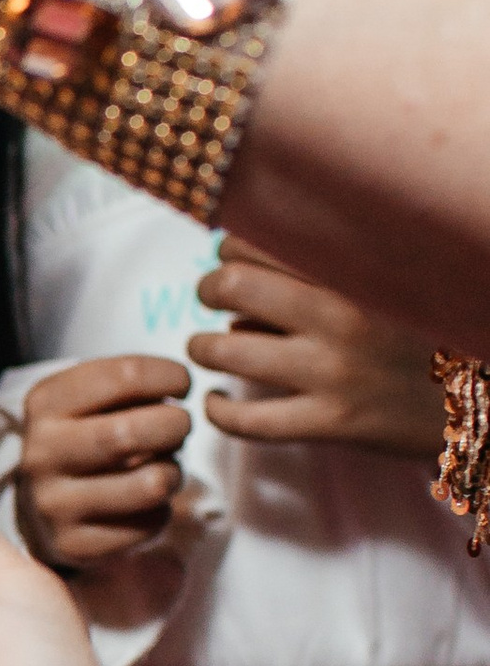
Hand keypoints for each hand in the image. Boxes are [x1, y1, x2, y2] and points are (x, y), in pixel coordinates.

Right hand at [15, 353, 192, 568]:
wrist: (39, 503)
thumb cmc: (82, 438)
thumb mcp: (88, 398)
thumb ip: (127, 385)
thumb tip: (178, 385)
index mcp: (45, 404)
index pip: (124, 377)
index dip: (169, 376)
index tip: (181, 384)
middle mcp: (42, 453)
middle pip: (133, 432)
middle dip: (176, 425)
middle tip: (181, 426)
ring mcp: (54, 503)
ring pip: (150, 483)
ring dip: (174, 472)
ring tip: (166, 467)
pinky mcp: (74, 544)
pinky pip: (148, 524)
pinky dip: (161, 511)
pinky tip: (146, 502)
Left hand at [189, 234, 442, 451]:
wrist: (477, 397)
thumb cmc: (423, 334)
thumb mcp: (388, 281)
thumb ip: (326, 267)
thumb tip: (246, 256)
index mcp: (354, 271)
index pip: (258, 242)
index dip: (230, 249)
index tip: (231, 260)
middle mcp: (342, 315)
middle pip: (231, 285)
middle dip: (207, 289)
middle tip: (210, 297)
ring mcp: (335, 371)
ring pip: (227, 350)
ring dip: (202, 347)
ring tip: (206, 349)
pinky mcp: (333, 423)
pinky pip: (248, 421)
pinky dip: (217, 411)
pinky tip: (215, 401)